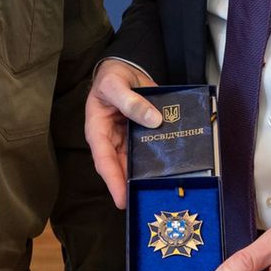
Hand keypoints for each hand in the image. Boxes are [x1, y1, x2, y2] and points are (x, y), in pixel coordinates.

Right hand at [84, 59, 160, 208]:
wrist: (123, 69)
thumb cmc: (111, 78)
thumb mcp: (115, 85)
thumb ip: (131, 101)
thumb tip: (154, 119)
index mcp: (98, 131)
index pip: (104, 161)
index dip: (113, 181)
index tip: (122, 199)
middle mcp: (112, 140)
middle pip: (121, 167)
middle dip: (131, 185)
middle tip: (145, 201)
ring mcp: (128, 140)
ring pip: (137, 162)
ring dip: (147, 174)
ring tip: (161, 190)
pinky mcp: (142, 135)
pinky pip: (150, 149)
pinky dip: (159, 158)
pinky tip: (172, 167)